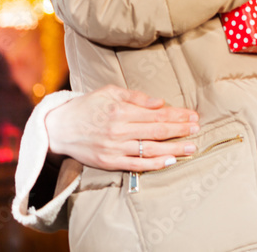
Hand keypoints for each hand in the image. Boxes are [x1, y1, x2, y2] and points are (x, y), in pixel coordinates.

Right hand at [45, 85, 198, 171]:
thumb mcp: (110, 92)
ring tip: (191, 147)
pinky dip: (154, 164)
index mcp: (121, 111)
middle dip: (180, 130)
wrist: (59, 128)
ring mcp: (114, 148)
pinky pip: (136, 165)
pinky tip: (169, 161)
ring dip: (173, 148)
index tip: (192, 116)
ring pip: (150, 149)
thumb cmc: (88, 106)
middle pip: (157, 131)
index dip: (177, 115)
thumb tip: (159, 102)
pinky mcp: (109, 162)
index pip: (156, 114)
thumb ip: (136, 97)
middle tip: (197, 129)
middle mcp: (119, 130)